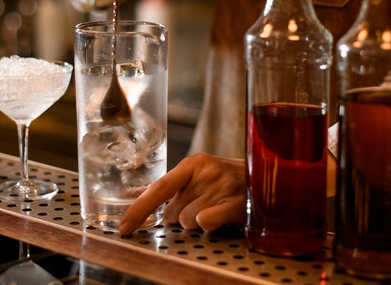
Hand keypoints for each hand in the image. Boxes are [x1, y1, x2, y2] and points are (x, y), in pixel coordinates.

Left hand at [118, 153, 246, 234]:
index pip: (158, 188)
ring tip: (215, 209)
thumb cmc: (227, 180)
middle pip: (173, 212)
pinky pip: (206, 222)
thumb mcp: (198, 174)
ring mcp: (222, 186)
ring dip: (198, 222)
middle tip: (202, 205)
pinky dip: (208, 224)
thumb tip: (132, 193)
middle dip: (181, 216)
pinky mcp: (236, 203)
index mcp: (193, 164)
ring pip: (188, 221)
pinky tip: (219, 216)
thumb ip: (169, 185)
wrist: (266, 178)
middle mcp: (206, 172)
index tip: (124, 227)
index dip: (138, 209)